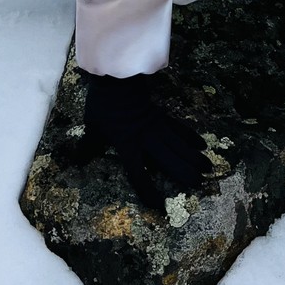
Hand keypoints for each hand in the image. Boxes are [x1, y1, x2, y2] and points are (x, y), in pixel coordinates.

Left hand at [82, 72, 210, 208]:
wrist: (115, 77)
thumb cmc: (101, 104)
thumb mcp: (92, 126)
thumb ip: (88, 146)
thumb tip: (77, 163)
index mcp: (127, 145)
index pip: (138, 174)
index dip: (148, 192)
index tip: (159, 207)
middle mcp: (146, 138)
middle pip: (168, 160)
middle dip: (184, 173)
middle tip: (200, 185)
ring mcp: (156, 126)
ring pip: (178, 145)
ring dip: (193, 157)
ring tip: (208, 169)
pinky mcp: (161, 114)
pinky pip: (178, 128)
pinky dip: (190, 137)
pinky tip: (201, 144)